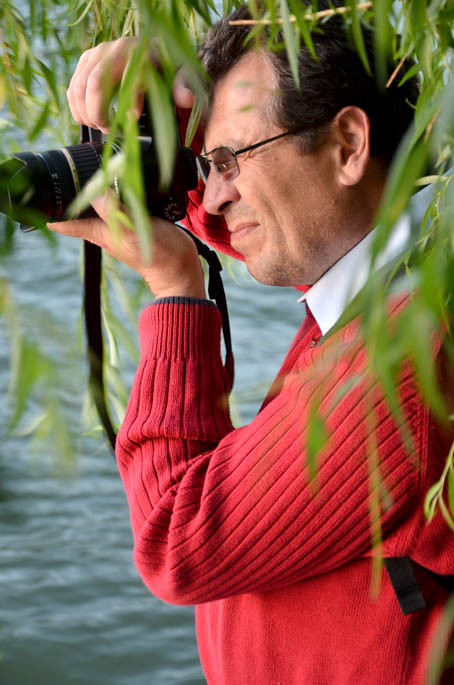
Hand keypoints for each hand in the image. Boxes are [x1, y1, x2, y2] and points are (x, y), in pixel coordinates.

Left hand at [59, 38, 205, 298]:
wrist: (181, 270)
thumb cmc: (157, 256)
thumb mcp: (132, 230)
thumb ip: (113, 210)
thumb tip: (94, 188)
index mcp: (100, 231)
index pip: (66, 222)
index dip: (52, 211)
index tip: (43, 195)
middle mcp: (108, 226)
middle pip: (81, 208)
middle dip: (73, 191)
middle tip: (69, 169)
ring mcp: (123, 223)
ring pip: (103, 202)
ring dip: (97, 187)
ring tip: (93, 167)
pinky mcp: (141, 219)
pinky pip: (124, 201)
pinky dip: (121, 189)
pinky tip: (125, 178)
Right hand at [67, 37, 196, 133]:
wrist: (153, 49)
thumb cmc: (167, 65)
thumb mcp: (182, 74)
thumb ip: (183, 86)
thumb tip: (186, 99)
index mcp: (139, 52)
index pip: (129, 77)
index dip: (128, 101)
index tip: (132, 120)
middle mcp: (114, 50)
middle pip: (95, 84)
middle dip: (98, 113)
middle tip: (108, 129)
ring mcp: (97, 54)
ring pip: (80, 86)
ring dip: (85, 112)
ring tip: (99, 127)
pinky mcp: (86, 61)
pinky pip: (73, 86)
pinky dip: (77, 107)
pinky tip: (87, 119)